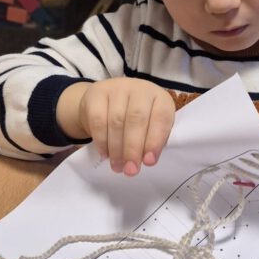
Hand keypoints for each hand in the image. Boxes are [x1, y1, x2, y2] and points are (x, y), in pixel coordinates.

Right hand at [59, 78, 175, 175]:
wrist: (107, 100)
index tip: (149, 162)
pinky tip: (105, 154)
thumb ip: (151, 140)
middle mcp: (140, 89)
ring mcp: (117, 88)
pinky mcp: (97, 92)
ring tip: (118, 167)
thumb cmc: (135, 118)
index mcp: (160, 98)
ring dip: (117, 149)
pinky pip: (98, 120)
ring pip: (116, 121)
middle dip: (133, 149)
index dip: (155, 140)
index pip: (161, 117)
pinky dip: (102, 141)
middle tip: (130, 170)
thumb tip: (145, 161)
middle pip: (137, 119)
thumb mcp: (150, 125)